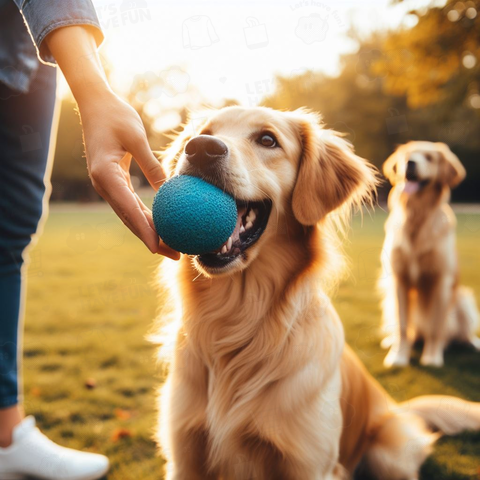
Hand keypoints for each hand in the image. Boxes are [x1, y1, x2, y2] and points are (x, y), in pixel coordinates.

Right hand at [44, 26, 179, 258]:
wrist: (95, 104)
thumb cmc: (115, 116)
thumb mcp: (137, 138)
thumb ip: (152, 165)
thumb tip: (171, 190)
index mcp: (105, 175)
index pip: (128, 209)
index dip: (144, 231)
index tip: (158, 248)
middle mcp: (103, 184)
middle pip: (130, 219)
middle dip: (152, 239)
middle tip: (174, 254)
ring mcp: (106, 185)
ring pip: (130, 215)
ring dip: (150, 232)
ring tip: (171, 246)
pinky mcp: (113, 181)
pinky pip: (130, 204)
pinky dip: (145, 217)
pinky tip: (161, 225)